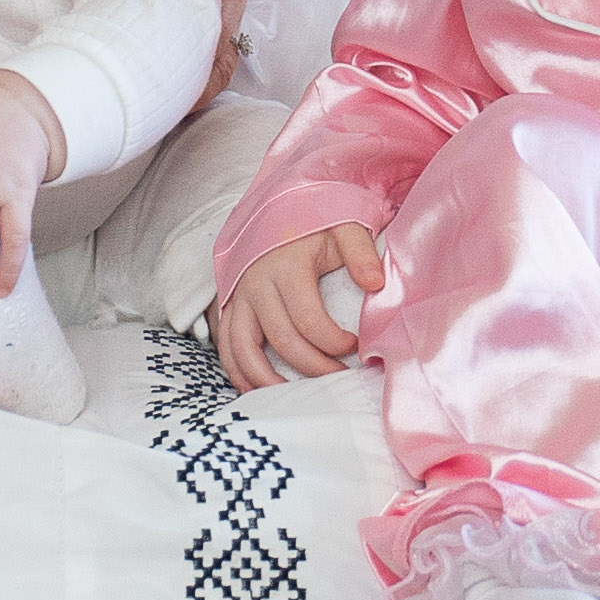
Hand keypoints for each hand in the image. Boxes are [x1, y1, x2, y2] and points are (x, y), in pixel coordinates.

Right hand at [215, 223, 379, 390]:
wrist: (278, 204)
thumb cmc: (315, 220)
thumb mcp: (343, 224)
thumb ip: (360, 251)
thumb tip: (375, 284)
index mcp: (286, 266)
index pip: (308, 319)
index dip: (333, 341)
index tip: (355, 345)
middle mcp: (257, 282)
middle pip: (281, 339)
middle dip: (313, 366)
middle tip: (339, 376)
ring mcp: (239, 294)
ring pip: (244, 348)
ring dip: (267, 379)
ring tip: (296, 395)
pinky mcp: (229, 302)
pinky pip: (225, 343)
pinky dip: (236, 369)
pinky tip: (254, 387)